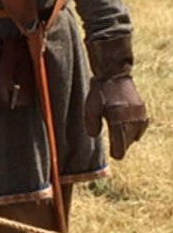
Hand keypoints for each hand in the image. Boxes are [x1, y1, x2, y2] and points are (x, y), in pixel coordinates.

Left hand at [84, 36, 149, 159]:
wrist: (115, 76)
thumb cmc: (100, 92)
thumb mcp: (90, 107)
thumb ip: (92, 123)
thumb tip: (95, 136)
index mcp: (117, 119)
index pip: (120, 142)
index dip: (117, 151)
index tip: (115, 156)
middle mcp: (130, 119)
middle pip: (128, 140)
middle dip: (122, 146)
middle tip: (117, 151)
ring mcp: (138, 114)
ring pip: (136, 133)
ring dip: (129, 139)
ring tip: (122, 142)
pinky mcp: (142, 109)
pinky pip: (142, 125)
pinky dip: (137, 131)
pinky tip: (134, 135)